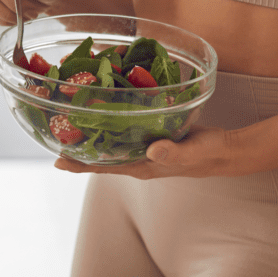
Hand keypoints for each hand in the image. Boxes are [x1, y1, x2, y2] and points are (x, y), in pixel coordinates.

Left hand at [53, 125, 237, 179]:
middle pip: (100, 157)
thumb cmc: (208, 153)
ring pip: (111, 143)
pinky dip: (111, 121)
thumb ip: (173, 152)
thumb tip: (152, 149)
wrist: (224, 151)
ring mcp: (143, 149)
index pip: (104, 168)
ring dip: (92, 134)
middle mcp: (138, 159)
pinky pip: (124, 130)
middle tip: (53, 134)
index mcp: (143, 166)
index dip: (80, 164)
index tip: (57, 160)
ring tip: (70, 120)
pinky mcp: (150, 135)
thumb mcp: (192, 151)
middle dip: (78, 148)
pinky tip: (103, 108)